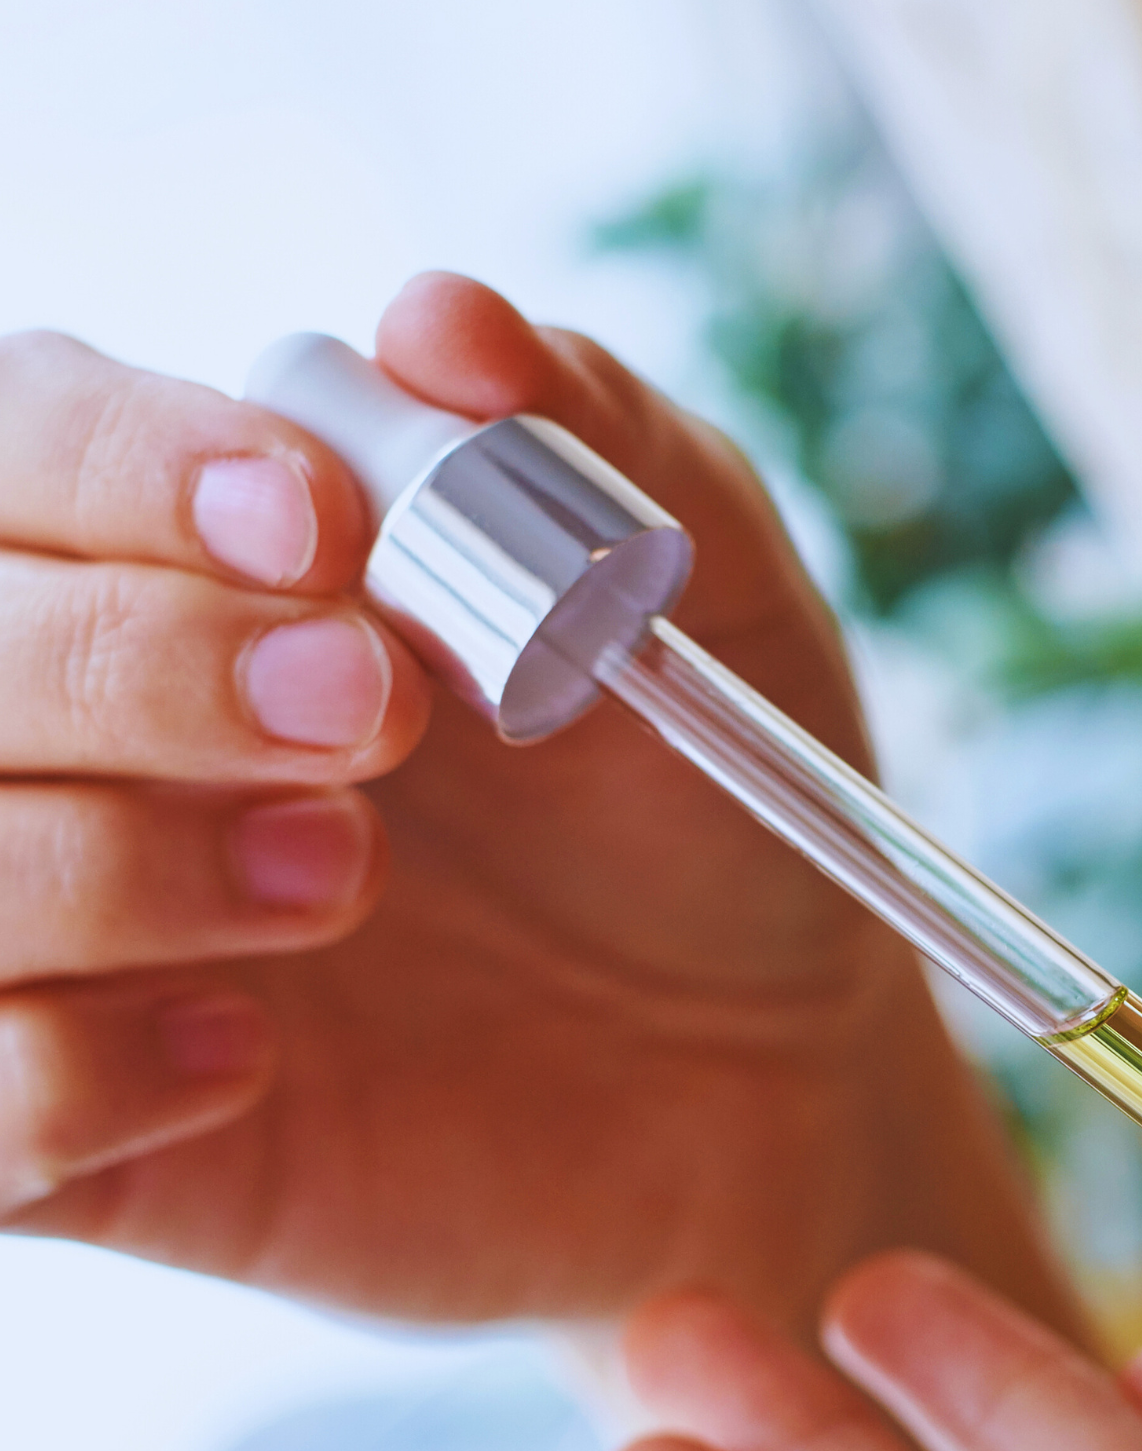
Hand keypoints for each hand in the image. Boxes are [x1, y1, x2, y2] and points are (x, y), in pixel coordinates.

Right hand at [0, 279, 1069, 1333]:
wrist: (758, 1064)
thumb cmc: (707, 813)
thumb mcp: (713, 608)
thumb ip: (596, 446)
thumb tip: (436, 320)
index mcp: (212, 565)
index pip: (20, 438)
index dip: (116, 464)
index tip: (316, 525)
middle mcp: (106, 728)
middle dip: (133, 661)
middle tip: (368, 711)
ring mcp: (77, 932)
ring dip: (106, 864)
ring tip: (342, 874)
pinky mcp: (89, 1130)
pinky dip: (66, 1077)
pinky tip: (253, 1061)